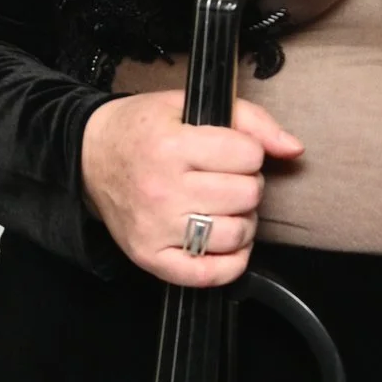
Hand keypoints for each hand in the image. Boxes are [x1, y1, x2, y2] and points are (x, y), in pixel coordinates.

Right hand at [78, 87, 302, 285]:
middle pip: (246, 195)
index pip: (248, 154)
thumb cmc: (142, 130)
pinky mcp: (151, 257)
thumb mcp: (189, 106)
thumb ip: (249, 120)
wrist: (88, 156)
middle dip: (246, 185)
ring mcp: (156, 228)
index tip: (230, 152)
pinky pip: (210, 275)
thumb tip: (293, 148)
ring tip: (222, 208)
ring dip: (241, 222)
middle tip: (225, 180)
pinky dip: (230, 263)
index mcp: (171, 146)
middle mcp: (162, 190)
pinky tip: (225, 244)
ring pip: (235, 234)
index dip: (247, 152)